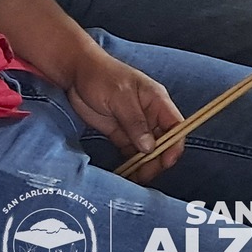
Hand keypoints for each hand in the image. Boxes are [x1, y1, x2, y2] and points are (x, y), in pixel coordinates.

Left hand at [66, 45, 184, 185]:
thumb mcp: (120, 96)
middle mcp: (150, 115)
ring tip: (134, 178)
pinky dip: (130, 165)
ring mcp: (135, 126)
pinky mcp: (120, 133)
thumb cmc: (100, 75)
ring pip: (147, 151)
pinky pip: (130, 153)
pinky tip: (126, 175)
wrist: (75, 72)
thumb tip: (150, 147)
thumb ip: (135, 122)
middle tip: (145, 174)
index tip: (166, 161)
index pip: (176, 126)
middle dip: (157, 160)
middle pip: (164, 143)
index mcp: (157, 101)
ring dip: (144, 166)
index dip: (175, 145)